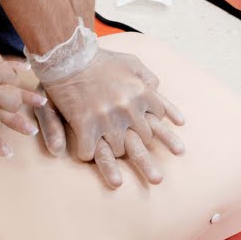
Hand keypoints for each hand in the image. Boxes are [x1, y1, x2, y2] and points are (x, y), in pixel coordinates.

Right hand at [33, 49, 184, 188]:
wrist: (70, 55)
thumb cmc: (101, 58)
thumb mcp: (131, 62)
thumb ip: (146, 76)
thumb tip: (158, 87)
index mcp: (142, 93)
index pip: (159, 118)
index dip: (160, 132)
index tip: (170, 148)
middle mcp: (129, 108)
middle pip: (143, 140)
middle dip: (146, 157)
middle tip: (157, 180)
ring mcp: (108, 119)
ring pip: (118, 150)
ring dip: (115, 162)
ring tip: (119, 183)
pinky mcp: (86, 124)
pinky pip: (90, 150)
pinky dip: (87, 155)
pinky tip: (85, 159)